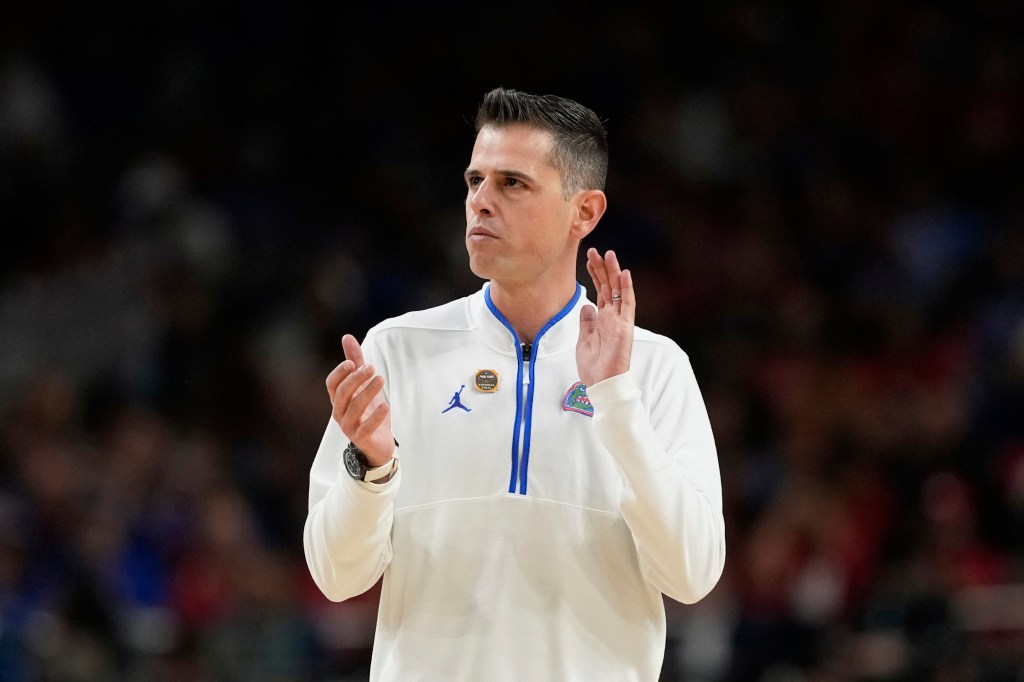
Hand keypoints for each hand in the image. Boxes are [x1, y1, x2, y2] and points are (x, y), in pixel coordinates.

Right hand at [325, 334, 394, 465]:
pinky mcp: (361, 438)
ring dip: (367, 392)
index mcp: (339, 399)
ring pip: (354, 408)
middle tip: (371, 367)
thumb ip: (356, 361)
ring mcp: (349, 426)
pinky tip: (385, 405)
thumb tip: (347, 337)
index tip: (353, 362)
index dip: (340, 373)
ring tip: (381, 380)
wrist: (379, 443)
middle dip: (355, 379)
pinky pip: (366, 427)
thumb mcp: (364, 384)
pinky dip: (376, 416)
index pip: (332, 384)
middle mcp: (340, 412)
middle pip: (342, 393)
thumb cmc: (369, 410)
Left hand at [577, 248, 633, 385]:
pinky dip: (626, 289)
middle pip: (607, 287)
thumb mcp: (583, 340)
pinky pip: (627, 305)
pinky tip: (624, 273)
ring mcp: (620, 321)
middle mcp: (612, 317)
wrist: (601, 384)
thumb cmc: (593, 367)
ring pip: (617, 291)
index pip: (600, 292)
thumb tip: (586, 306)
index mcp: (602, 320)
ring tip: (608, 254)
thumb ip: (586, 322)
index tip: (588, 260)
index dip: (594, 275)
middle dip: (601, 268)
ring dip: (613, 272)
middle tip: (594, 251)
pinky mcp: (625, 327)